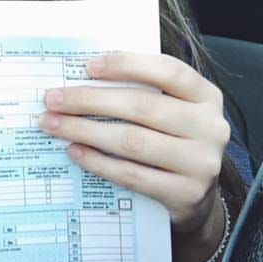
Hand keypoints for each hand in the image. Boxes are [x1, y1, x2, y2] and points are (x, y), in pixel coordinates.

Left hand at [38, 52, 229, 240]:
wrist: (198, 196)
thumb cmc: (174, 140)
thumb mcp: (172, 110)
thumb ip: (143, 91)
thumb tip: (83, 78)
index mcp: (207, 96)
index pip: (168, 71)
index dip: (127, 65)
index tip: (88, 66)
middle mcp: (210, 127)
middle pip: (142, 106)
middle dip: (90, 100)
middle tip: (53, 99)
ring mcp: (200, 163)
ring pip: (133, 141)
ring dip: (85, 131)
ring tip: (54, 125)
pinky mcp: (184, 195)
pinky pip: (131, 175)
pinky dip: (98, 162)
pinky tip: (75, 151)